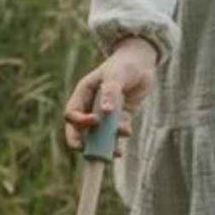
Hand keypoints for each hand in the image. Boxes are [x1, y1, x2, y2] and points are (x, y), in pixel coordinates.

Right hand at [63, 36, 158, 154]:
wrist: (143, 62)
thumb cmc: (126, 64)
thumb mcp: (116, 75)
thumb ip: (110, 92)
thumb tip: (105, 112)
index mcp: (83, 94)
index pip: (72, 114)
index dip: (79, 122)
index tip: (96, 121)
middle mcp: (90, 107)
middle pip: (79, 130)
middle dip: (82, 143)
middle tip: (88, 152)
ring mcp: (104, 115)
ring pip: (97, 137)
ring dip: (104, 145)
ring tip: (115, 151)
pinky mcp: (118, 120)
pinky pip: (115, 135)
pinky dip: (119, 138)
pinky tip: (127, 133)